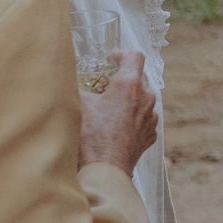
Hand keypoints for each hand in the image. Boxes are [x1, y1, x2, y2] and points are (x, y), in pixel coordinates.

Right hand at [79, 52, 157, 177]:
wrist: (106, 167)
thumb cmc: (92, 135)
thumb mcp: (79, 105)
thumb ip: (79, 89)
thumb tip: (71, 82)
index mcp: (130, 84)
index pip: (134, 56)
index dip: (121, 54)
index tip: (111, 60)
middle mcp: (146, 97)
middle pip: (138, 78)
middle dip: (122, 79)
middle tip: (105, 87)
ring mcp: (151, 115)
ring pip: (142, 99)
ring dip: (129, 100)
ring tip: (110, 109)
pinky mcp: (150, 133)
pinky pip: (143, 119)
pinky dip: (132, 118)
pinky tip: (117, 126)